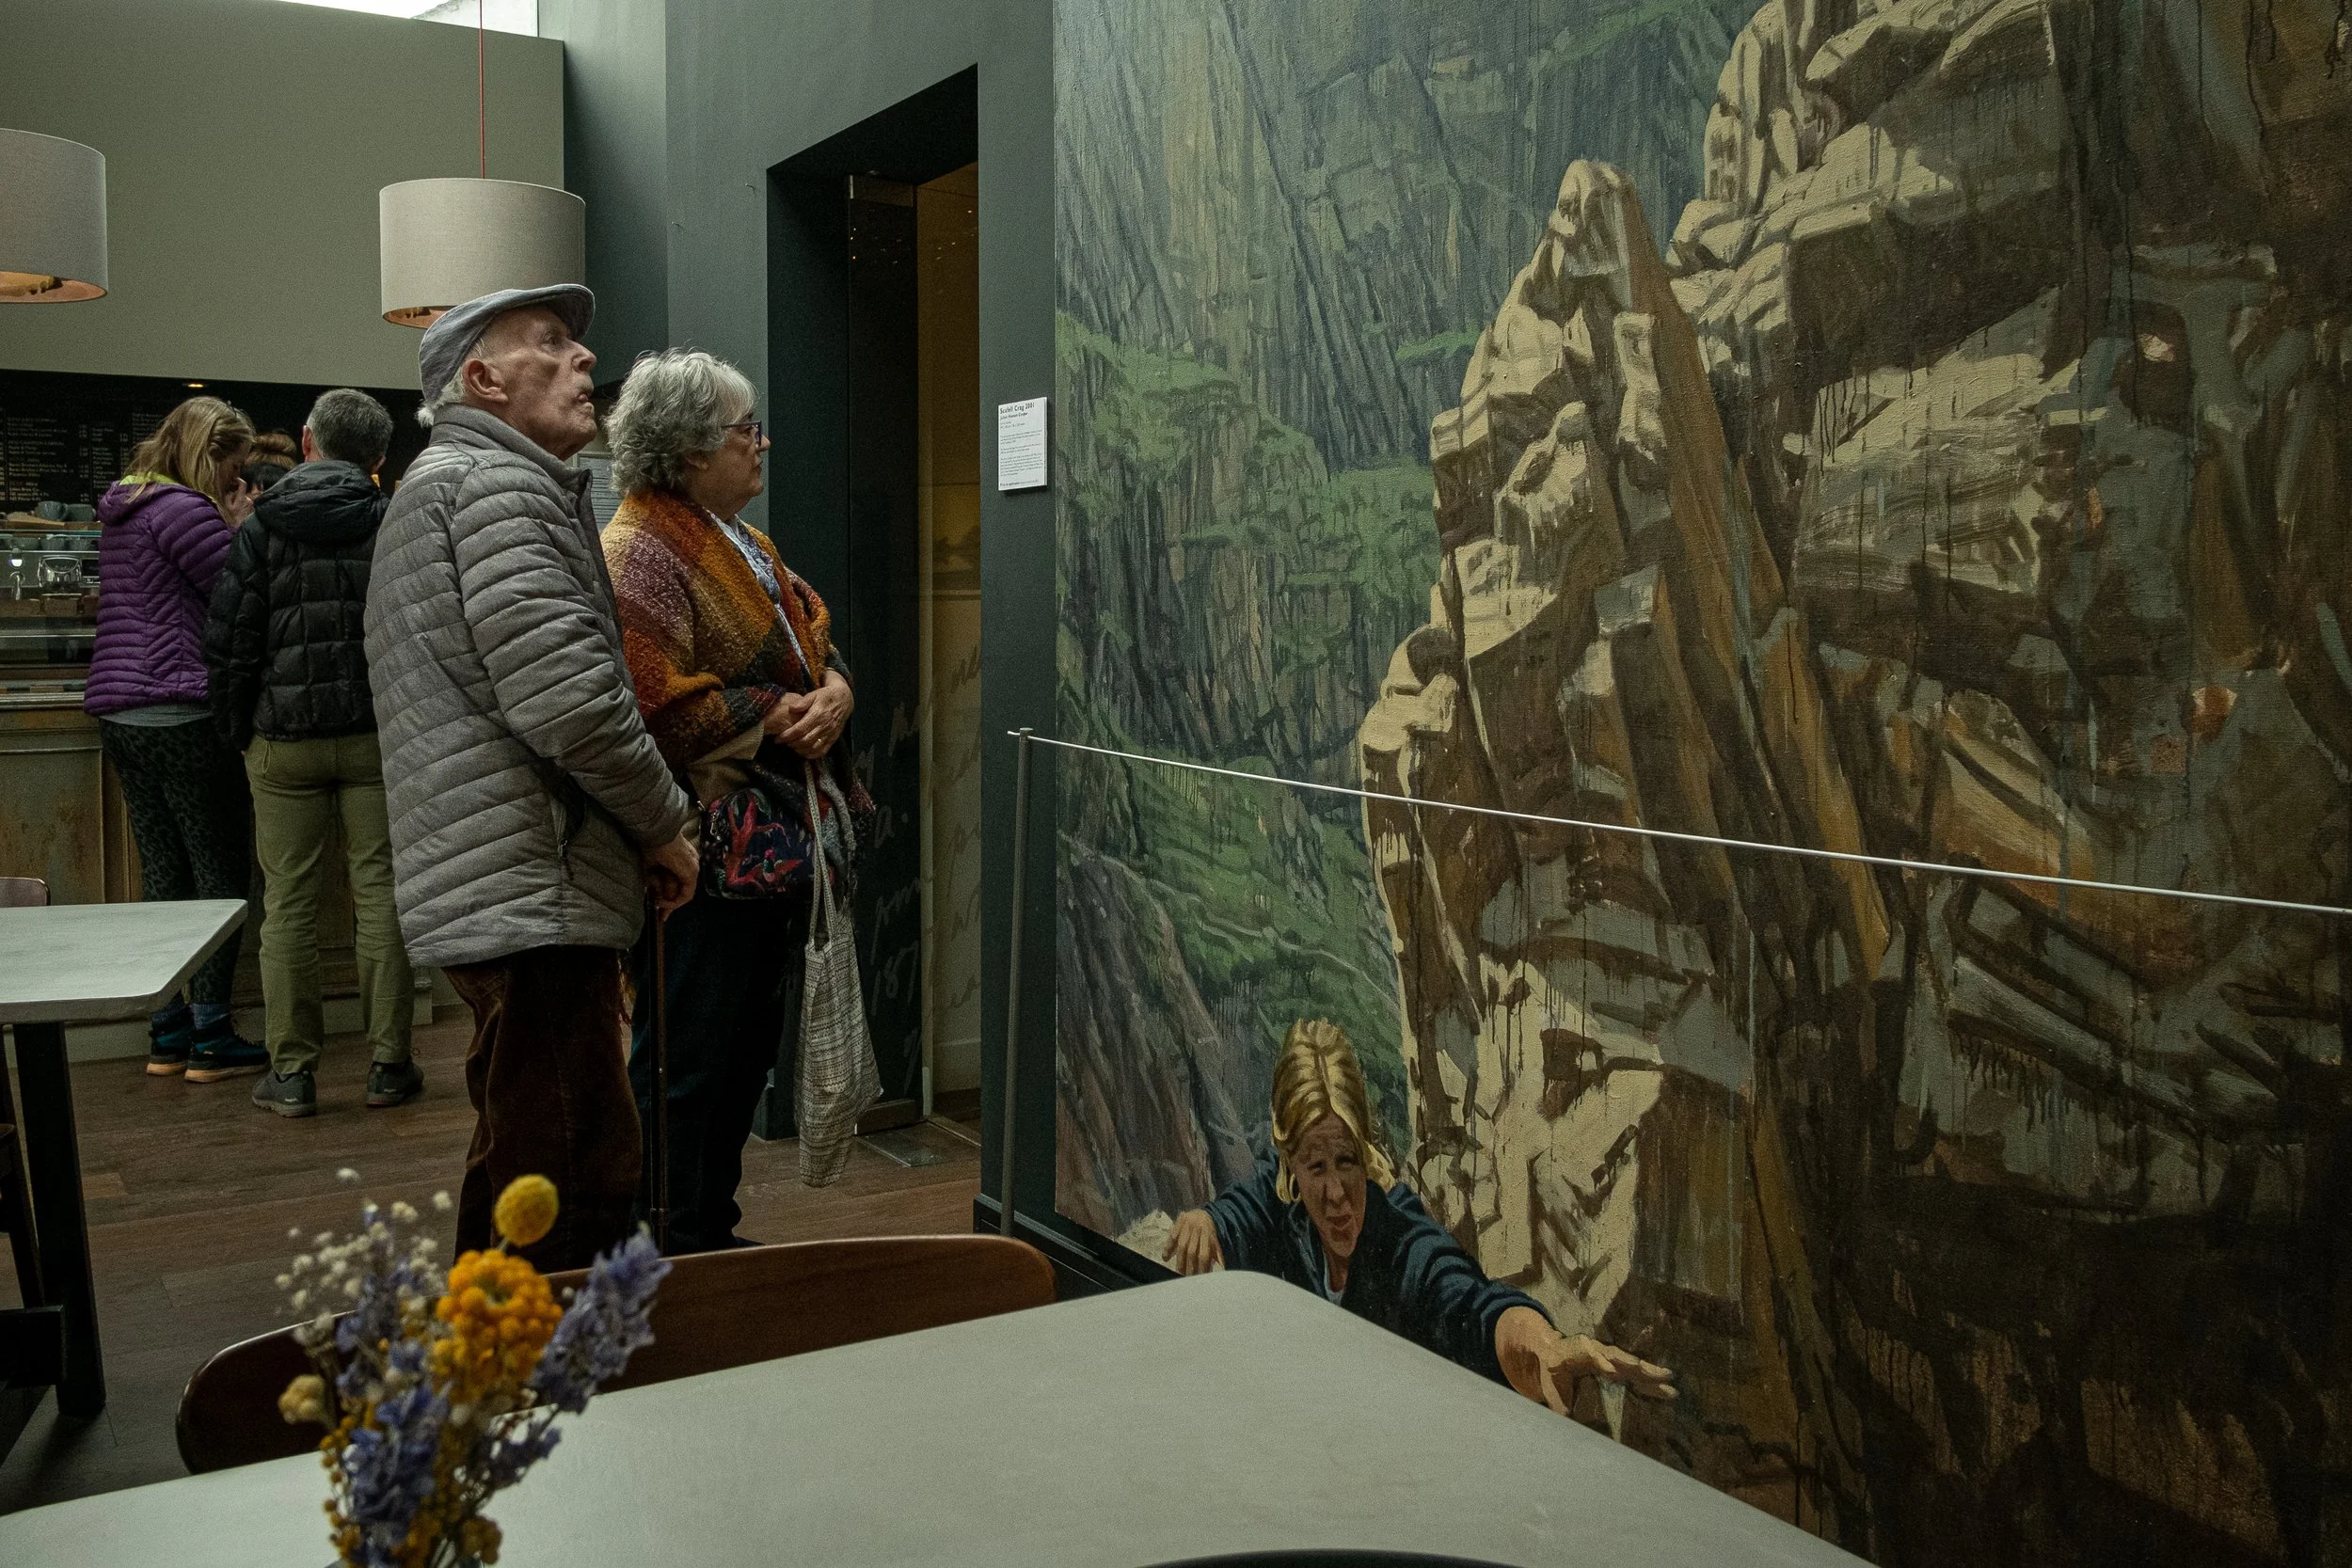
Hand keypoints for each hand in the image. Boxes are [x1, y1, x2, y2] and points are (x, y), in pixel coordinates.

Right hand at [222, 484, 255, 525]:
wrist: (242, 527)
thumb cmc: (233, 517)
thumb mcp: (227, 506)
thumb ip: (228, 496)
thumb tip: (230, 491)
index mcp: (241, 498)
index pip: (243, 484)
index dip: (239, 480)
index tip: (235, 479)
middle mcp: (249, 499)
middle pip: (243, 491)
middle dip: (237, 492)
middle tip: (232, 495)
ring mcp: (252, 503)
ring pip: (246, 497)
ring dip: (241, 499)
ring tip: (236, 506)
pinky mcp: (254, 507)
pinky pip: (249, 502)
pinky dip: (245, 503)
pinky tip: (241, 509)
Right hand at [640, 830, 698, 913]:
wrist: (656, 832)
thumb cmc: (651, 845)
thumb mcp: (651, 868)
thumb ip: (655, 882)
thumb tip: (657, 896)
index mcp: (684, 860)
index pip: (682, 883)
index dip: (672, 897)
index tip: (662, 909)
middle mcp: (692, 864)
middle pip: (683, 890)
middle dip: (671, 904)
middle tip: (662, 916)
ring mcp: (693, 868)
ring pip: (684, 893)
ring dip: (670, 901)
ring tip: (658, 903)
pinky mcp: (691, 872)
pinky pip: (686, 894)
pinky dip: (675, 901)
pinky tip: (662, 901)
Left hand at [773, 672, 852, 759]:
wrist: (844, 700)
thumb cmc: (825, 696)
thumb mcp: (814, 694)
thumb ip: (802, 702)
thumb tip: (791, 708)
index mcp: (818, 714)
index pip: (800, 729)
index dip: (787, 735)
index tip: (778, 738)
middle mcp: (824, 726)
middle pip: (805, 740)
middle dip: (791, 743)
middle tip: (783, 742)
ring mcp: (830, 734)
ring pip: (813, 747)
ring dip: (800, 749)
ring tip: (792, 746)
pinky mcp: (833, 739)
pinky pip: (822, 751)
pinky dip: (811, 755)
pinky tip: (803, 752)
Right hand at [1162, 1210, 1222, 1274]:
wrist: (1204, 1213)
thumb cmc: (1210, 1231)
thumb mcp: (1216, 1242)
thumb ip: (1219, 1255)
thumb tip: (1224, 1270)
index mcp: (1209, 1237)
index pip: (1204, 1255)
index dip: (1201, 1267)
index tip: (1199, 1279)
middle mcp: (1198, 1231)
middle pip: (1192, 1252)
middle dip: (1189, 1267)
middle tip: (1187, 1279)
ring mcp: (1188, 1226)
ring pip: (1182, 1246)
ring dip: (1179, 1260)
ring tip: (1178, 1273)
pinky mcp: (1179, 1222)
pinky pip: (1172, 1236)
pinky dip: (1168, 1247)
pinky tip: (1165, 1258)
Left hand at [1493, 1306, 1674, 1415]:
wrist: (1553, 1350)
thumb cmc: (1552, 1369)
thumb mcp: (1550, 1385)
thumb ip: (1557, 1402)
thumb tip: (1565, 1421)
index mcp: (1579, 1353)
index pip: (1592, 1356)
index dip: (1602, 1363)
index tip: (1612, 1372)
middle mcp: (1599, 1352)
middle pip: (1619, 1357)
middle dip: (1637, 1366)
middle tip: (1656, 1373)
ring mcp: (1610, 1357)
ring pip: (1631, 1364)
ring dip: (1650, 1372)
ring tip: (1670, 1379)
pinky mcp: (1617, 1365)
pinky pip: (1635, 1373)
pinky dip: (1650, 1381)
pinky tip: (1667, 1389)